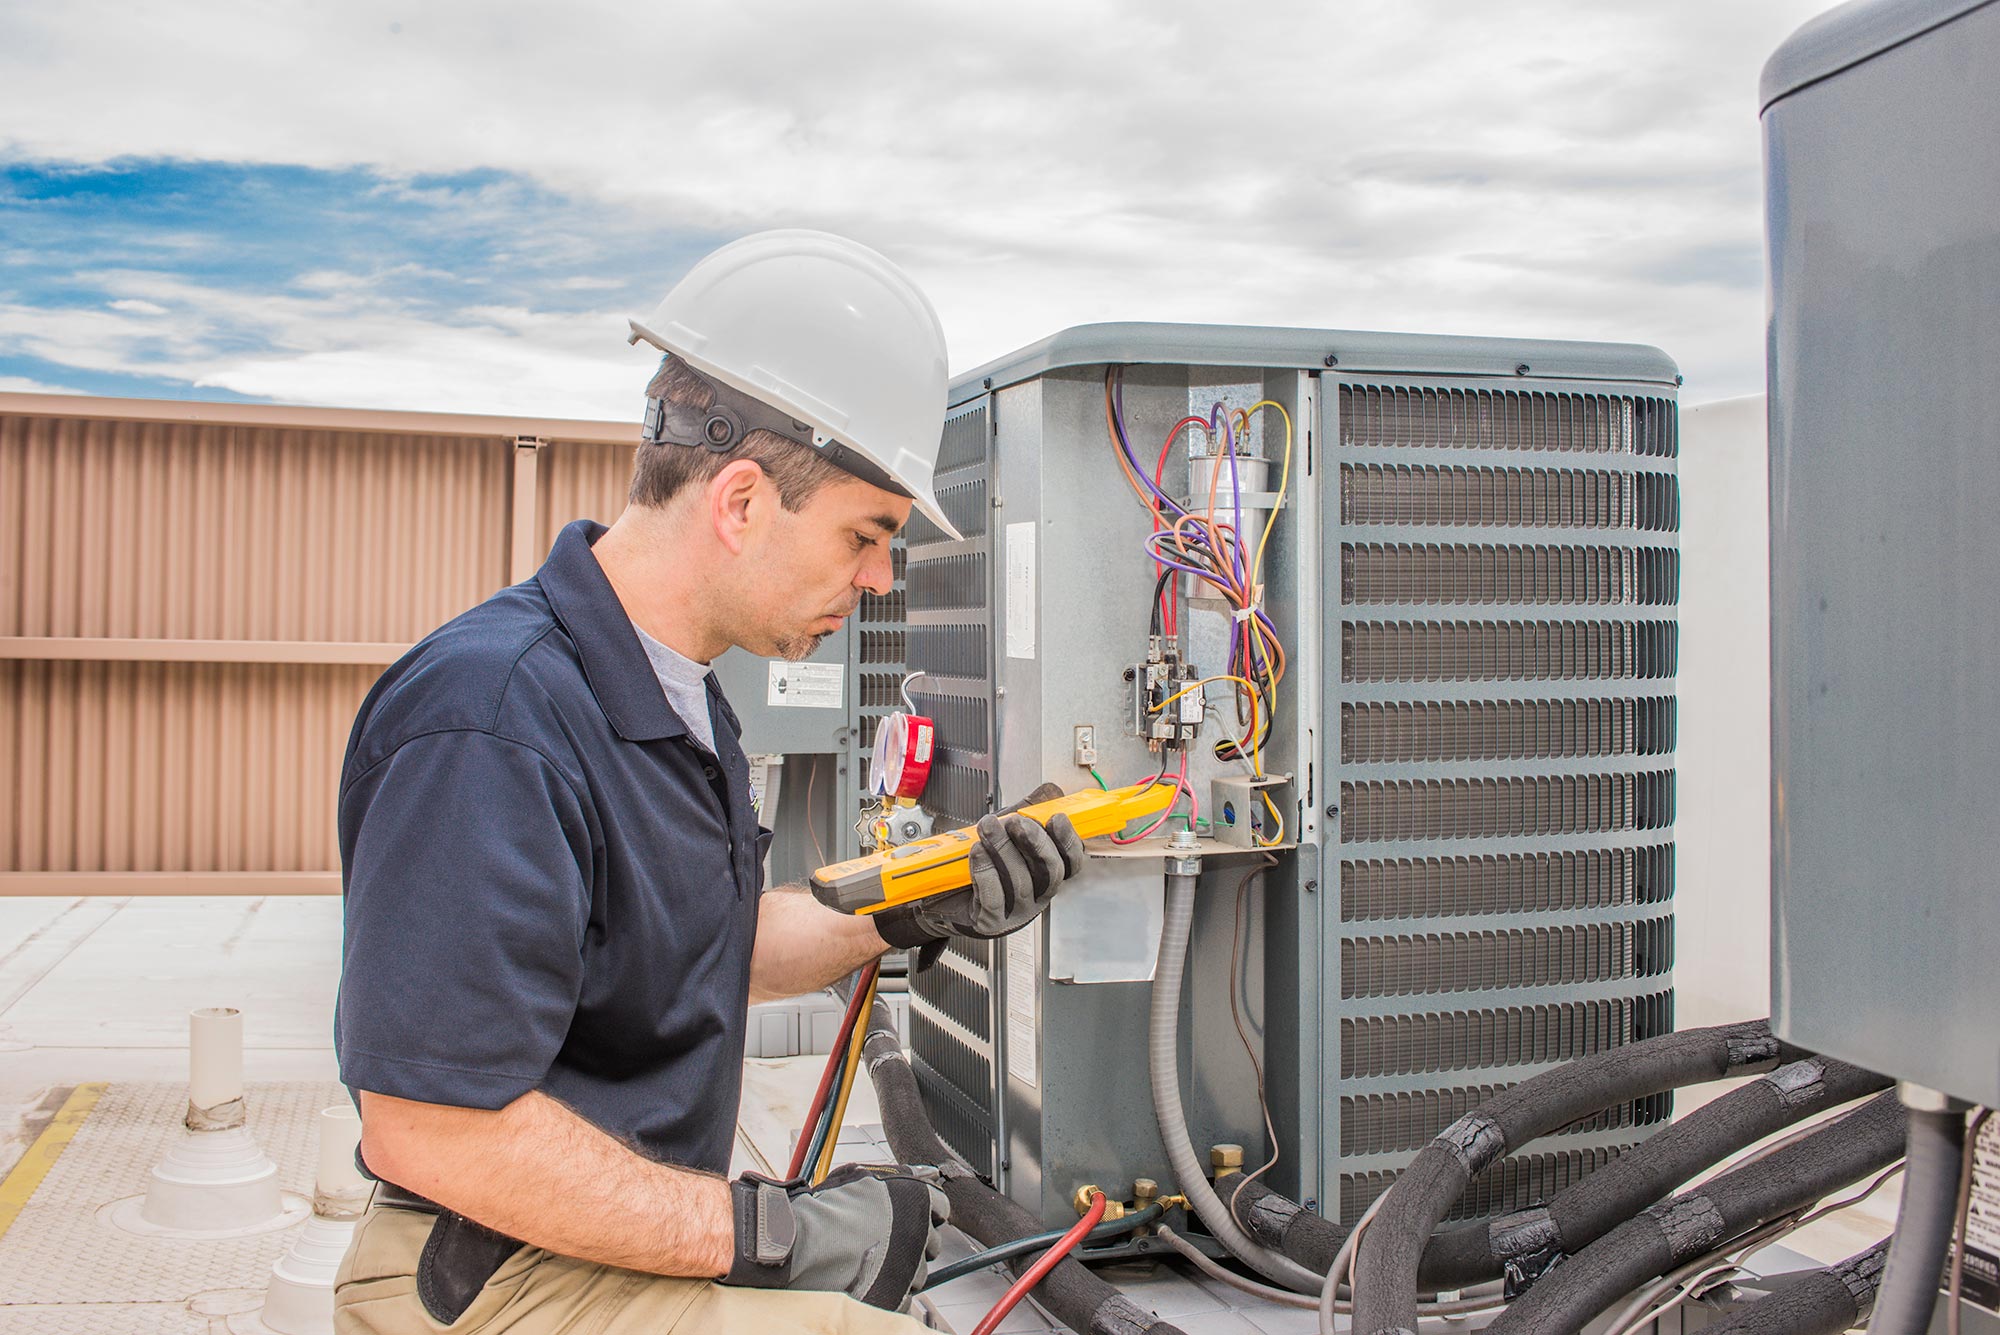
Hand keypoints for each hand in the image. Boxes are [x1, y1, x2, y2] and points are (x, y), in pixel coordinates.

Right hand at [723, 1164, 948, 1308]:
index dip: (925, 1211)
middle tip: (884, 1238)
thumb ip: (898, 1176)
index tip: (912, 1215)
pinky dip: (891, 1291)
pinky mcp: (896, 1299)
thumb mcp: (863, 1177)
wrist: (797, 1245)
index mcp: (918, 1200)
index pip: (941, 1207)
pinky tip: (868, 1278)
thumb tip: (920, 1173)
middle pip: (931, 1242)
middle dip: (913, 1240)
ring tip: (870, 1258)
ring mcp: (910, 1269)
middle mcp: (920, 1234)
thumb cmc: (824, 1210)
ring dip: (902, 1267)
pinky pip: (904, 1297)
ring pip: (918, 1272)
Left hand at [873, 783, 1086, 947]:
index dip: (1068, 840)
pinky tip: (977, 853)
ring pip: (1020, 882)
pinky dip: (985, 872)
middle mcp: (1037, 896)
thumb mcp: (1005, 834)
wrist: (941, 894)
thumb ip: (1029, 813)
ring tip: (987, 829)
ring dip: (1003, 850)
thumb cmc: (978, 864)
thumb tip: (1049, 792)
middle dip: (1035, 842)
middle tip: (1016, 821)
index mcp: (1045, 875)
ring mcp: (1016, 912)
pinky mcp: (991, 921)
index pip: (1071, 862)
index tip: (1056, 818)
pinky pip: (994, 898)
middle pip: (1051, 872)